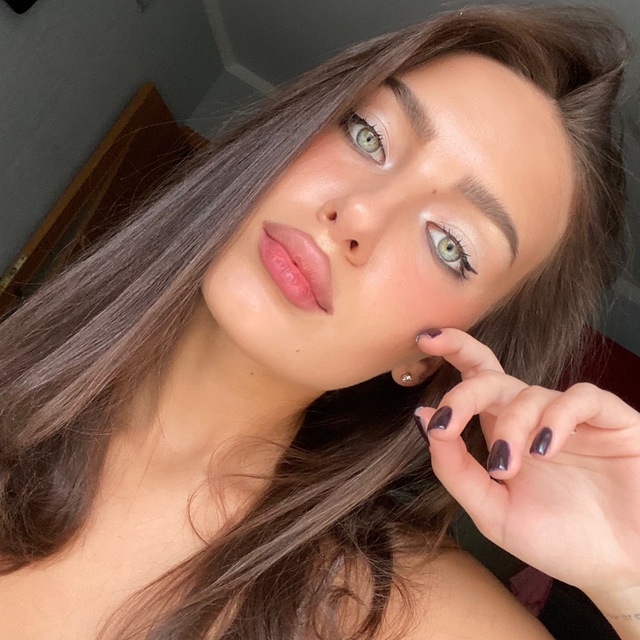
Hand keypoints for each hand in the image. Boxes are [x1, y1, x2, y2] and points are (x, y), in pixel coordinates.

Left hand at [414, 328, 639, 597]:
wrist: (618, 569)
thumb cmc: (556, 540)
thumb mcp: (492, 510)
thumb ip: (455, 469)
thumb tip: (422, 419)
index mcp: (504, 430)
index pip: (476, 378)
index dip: (454, 351)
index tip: (424, 339)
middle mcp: (534, 417)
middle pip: (492, 379)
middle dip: (463, 394)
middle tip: (446, 422)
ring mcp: (572, 417)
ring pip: (529, 394)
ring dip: (510, 427)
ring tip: (507, 467)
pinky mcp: (612, 420)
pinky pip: (581, 398)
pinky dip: (557, 418)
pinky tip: (545, 449)